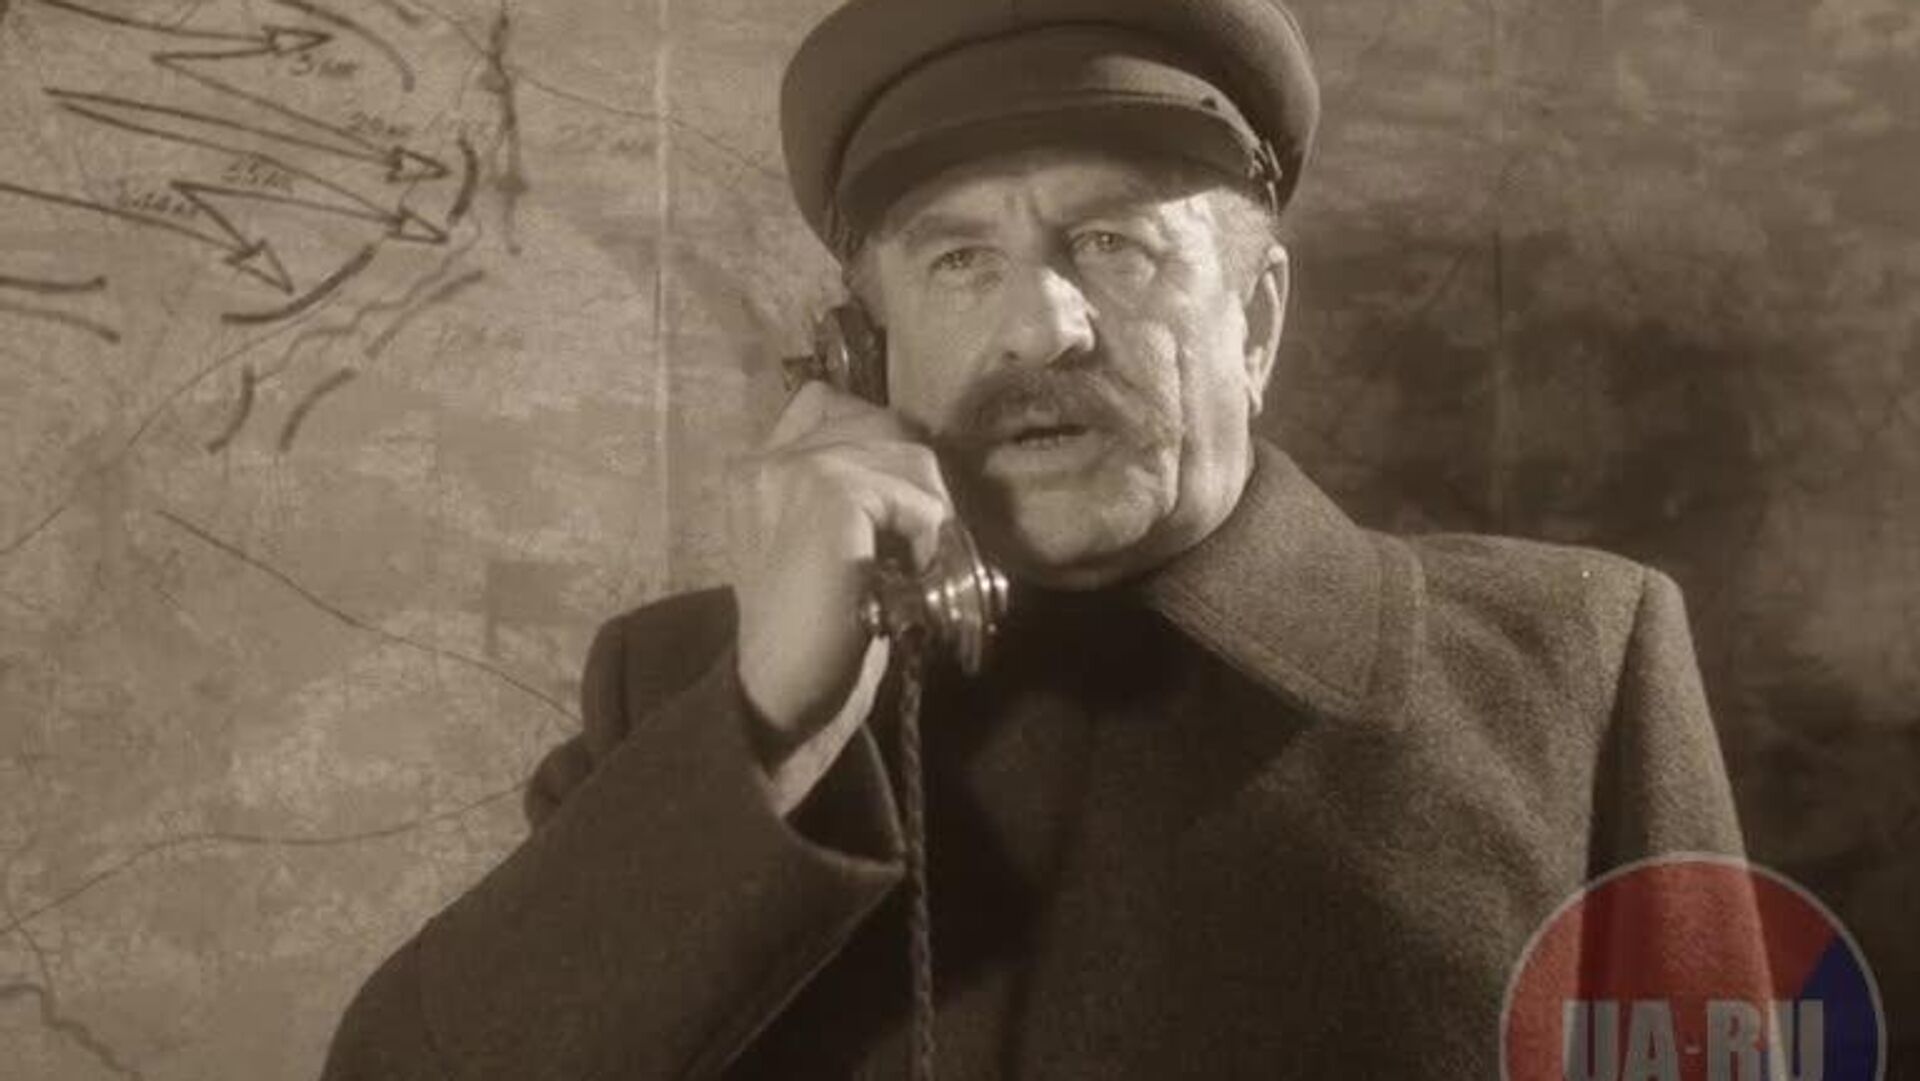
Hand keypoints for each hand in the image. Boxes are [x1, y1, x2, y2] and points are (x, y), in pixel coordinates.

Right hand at [727, 381, 952, 772]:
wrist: (779, 693)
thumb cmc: (811, 633)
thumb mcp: (822, 546)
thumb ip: (846, 495)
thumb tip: (921, 469)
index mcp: (756, 468)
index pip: (829, 402)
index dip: (877, 445)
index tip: (891, 508)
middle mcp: (766, 457)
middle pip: (884, 423)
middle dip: (916, 482)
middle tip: (917, 547)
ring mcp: (794, 469)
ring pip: (909, 456)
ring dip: (928, 516)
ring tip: (912, 569)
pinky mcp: (829, 491)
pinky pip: (915, 497)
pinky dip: (928, 541)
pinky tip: (908, 581)